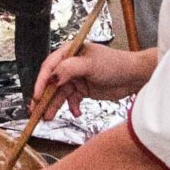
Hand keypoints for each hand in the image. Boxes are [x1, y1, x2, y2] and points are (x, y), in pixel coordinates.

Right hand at [30, 40, 151, 117]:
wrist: (133, 77)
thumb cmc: (115, 64)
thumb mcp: (90, 64)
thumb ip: (69, 69)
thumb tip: (52, 77)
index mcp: (69, 52)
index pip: (50, 66)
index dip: (42, 81)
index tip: (37, 95)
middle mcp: (70, 65)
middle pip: (51, 82)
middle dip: (44, 97)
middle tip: (35, 111)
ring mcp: (76, 78)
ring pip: (60, 93)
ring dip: (54, 105)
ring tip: (48, 117)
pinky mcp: (82, 90)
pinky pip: (71, 100)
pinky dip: (72, 107)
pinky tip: (77, 112)